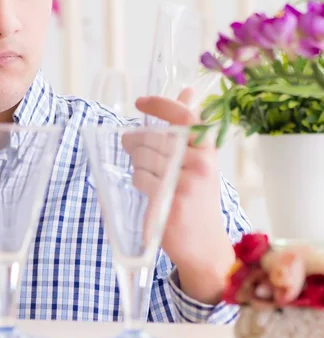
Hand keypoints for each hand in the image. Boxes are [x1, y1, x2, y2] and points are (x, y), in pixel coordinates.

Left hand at [133, 88, 234, 303]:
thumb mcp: (200, 160)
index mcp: (208, 150)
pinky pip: (140, 179)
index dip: (160, 104)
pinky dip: (139, 182)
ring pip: (142, 159)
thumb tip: (188, 90)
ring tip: (148, 175)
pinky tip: (150, 191)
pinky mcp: (170, 202)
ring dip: (136, 164)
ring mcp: (186, 184)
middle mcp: (201, 164)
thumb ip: (190, 126)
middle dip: (134, 140)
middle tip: (130, 145)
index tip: (139, 102)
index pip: (183, 115)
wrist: (204, 246)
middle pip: (152, 139)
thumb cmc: (198, 197)